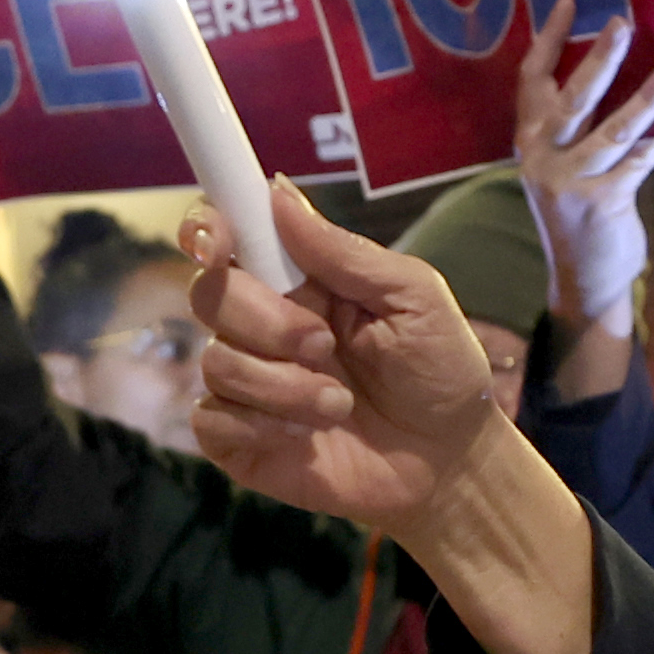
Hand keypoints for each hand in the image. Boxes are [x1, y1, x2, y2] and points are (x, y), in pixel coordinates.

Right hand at [195, 208, 605, 653]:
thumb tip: (278, 192)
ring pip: (215, 361)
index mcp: (299, 278)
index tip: (217, 243)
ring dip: (282, 385)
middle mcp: (262, 323)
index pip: (225, 235)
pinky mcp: (239, 437)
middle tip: (325, 345)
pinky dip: (259, 425)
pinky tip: (304, 435)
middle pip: (209, 294)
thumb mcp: (414, 298)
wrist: (448, 461)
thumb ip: (344, 251)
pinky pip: (211, 419)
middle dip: (267, 321)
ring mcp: (247, 381)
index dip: (205, 227)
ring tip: (338, 404)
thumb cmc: (439, 371)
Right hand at [515, 0, 653, 327]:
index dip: (548, 38)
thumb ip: (575, 128)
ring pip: (612, 131)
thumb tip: (615, 66)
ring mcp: (570, 183)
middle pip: (571, 99)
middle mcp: (543, 159)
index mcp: (530, 142)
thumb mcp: (561, 167)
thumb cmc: (579, 213)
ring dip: (645, 100)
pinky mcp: (601, 204)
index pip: (532, 80)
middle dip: (598, 59)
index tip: (570, 0)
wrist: (582, 279)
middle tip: (623, 23)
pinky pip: (637, 163)